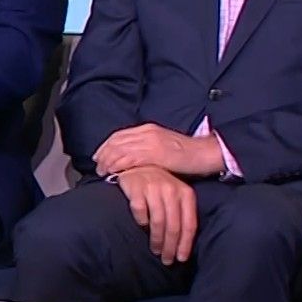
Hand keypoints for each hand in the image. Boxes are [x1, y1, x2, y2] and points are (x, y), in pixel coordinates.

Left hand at [94, 123, 223, 177]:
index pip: (119, 135)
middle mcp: (146, 132)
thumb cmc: (187, 153)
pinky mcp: (154, 153)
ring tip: (102, 172)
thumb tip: (133, 158)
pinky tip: (113, 172)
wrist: (205, 153)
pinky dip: (118, 165)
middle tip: (97, 166)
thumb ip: (147, 148)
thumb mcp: (163, 146)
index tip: (99, 156)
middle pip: (116, 141)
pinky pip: (129, 158)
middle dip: (103, 154)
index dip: (106, 146)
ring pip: (120, 149)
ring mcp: (150, 141)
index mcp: (148, 129)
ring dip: (108, 161)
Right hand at [116, 166, 197, 265]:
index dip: (185, 244)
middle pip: (174, 226)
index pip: (189, 224)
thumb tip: (183, 243)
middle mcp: (172, 190)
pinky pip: (140, 212)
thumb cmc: (159, 186)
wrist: (137, 165)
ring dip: (157, 240)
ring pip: (158, 222)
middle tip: (166, 260)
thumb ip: (181, 213)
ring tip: (155, 250)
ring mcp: (153, 188)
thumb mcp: (176, 195)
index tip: (181, 258)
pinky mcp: (136, 188)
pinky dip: (141, 222)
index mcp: (186, 193)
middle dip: (170, 246)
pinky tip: (141, 227)